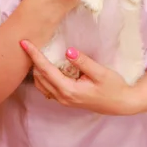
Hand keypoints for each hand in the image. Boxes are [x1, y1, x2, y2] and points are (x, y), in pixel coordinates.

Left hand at [20, 40, 137, 115]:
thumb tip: (68, 50)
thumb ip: (83, 62)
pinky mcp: (68, 100)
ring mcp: (64, 100)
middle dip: (32, 61)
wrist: (122, 103)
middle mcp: (63, 97)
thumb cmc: (113, 87)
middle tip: (29, 44)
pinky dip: (44, 77)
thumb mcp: (101, 72)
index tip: (24, 43)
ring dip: (37, 70)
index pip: (46, 70)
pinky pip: (48, 88)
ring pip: (42, 85)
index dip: (34, 55)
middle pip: (40, 78)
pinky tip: (48, 67)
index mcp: (69, 90)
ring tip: (36, 53)